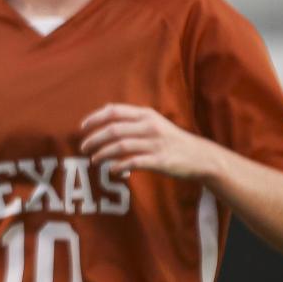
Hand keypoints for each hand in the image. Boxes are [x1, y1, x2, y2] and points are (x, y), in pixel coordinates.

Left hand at [79, 103, 217, 178]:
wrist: (200, 157)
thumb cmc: (171, 140)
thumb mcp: (154, 122)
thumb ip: (132, 119)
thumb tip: (104, 114)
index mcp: (146, 115)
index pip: (114, 111)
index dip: (95, 118)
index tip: (82, 128)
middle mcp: (149, 126)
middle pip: (113, 129)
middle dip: (94, 138)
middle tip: (83, 147)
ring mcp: (155, 144)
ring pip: (120, 146)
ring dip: (103, 154)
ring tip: (94, 160)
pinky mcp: (160, 161)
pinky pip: (133, 162)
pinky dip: (119, 166)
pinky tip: (112, 170)